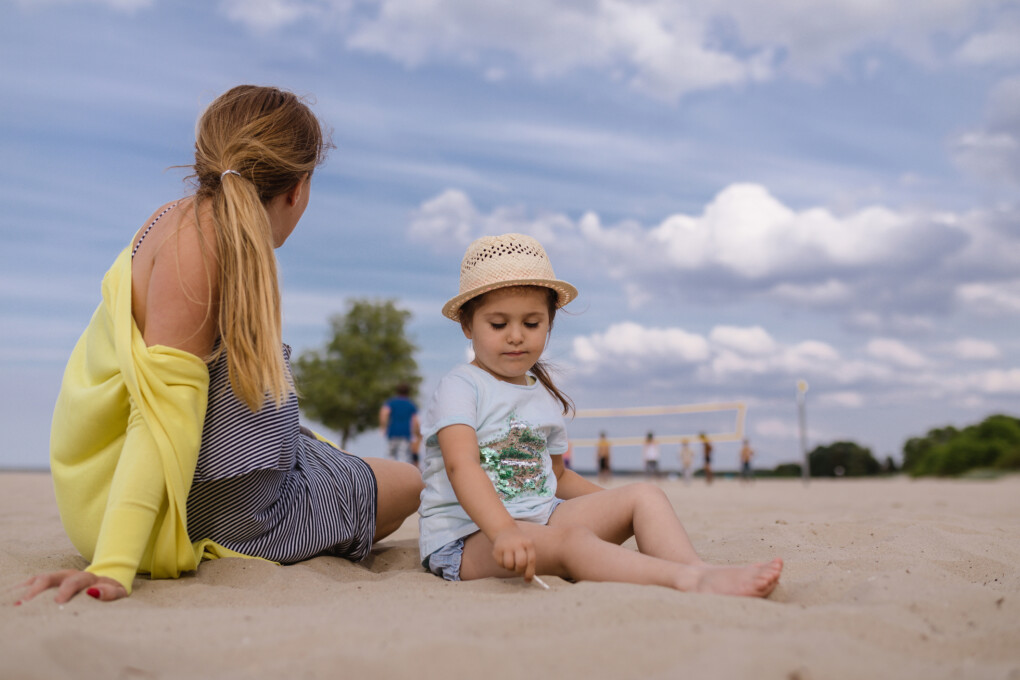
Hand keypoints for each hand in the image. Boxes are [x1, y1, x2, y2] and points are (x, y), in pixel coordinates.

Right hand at [13, 570, 127, 604]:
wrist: (105, 582)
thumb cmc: (110, 591)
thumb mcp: (117, 592)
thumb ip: (110, 593)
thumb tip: (94, 592)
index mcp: (85, 578)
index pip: (74, 581)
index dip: (66, 591)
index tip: (58, 602)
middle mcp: (68, 574)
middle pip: (49, 578)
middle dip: (36, 590)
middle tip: (25, 604)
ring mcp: (56, 577)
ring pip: (37, 579)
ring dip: (24, 590)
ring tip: (13, 603)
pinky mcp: (48, 582)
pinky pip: (31, 583)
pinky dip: (20, 590)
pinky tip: (10, 598)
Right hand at [491, 526, 535, 581]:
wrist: (505, 530)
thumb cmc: (519, 544)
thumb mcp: (527, 547)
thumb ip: (529, 562)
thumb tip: (528, 580)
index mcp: (528, 544)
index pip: (531, 560)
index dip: (530, 572)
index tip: (528, 580)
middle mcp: (518, 544)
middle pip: (520, 564)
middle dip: (519, 570)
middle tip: (518, 570)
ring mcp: (506, 546)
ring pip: (509, 565)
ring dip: (510, 568)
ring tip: (511, 562)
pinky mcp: (497, 549)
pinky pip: (500, 564)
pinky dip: (503, 565)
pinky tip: (504, 558)